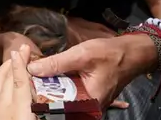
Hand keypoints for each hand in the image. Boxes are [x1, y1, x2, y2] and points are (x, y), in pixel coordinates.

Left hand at [0, 45, 36, 119]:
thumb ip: (40, 108)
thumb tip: (43, 99)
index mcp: (20, 111)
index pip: (21, 82)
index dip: (22, 64)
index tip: (23, 49)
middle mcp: (3, 106)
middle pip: (8, 78)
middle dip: (15, 62)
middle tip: (22, 51)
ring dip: (3, 68)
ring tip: (11, 60)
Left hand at [26, 33, 157, 108]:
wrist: (131, 54)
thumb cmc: (111, 54)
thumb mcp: (81, 55)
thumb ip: (56, 63)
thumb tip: (32, 68)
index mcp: (88, 102)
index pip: (58, 106)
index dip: (41, 96)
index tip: (28, 84)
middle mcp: (89, 107)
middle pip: (59, 103)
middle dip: (44, 91)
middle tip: (30, 77)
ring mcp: (89, 102)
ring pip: (63, 98)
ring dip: (51, 87)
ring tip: (37, 75)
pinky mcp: (88, 96)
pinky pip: (70, 94)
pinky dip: (60, 85)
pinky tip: (51, 75)